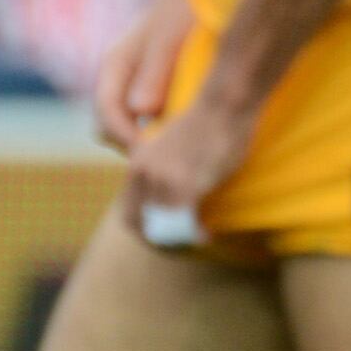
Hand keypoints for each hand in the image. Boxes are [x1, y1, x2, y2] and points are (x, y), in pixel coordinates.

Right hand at [95, 0, 197, 152]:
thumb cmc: (187, 9)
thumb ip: (156, 71)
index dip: (125, 139)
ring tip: (181, 154)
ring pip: (131, 127)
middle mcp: (120, 78)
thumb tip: (141, 110)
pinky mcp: (158, 89)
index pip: (106, 115)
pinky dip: (164, 132)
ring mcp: (137, 84)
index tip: (152, 155)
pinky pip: (151, 121)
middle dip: (135, 146)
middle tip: (169, 160)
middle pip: (112, 128)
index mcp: (115, 65)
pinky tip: (190, 138)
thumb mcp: (170, 37)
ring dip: (150, 142)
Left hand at [120, 91, 256, 238]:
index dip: (145, 230)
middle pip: (140, 225)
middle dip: (159, 240)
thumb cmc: (208, 124)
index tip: (164, 235)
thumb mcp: (172, 148)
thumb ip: (163, 170)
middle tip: (180, 243)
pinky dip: (193, 234)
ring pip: (160, 227)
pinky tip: (205, 234)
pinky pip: (182, 223)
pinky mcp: (185, 184)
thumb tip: (171, 193)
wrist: (223, 106)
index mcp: (137, 165)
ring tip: (197, 237)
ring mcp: (163, 180)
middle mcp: (143, 173)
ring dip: (178, 239)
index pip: (127, 213)